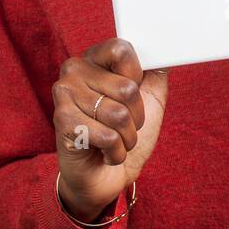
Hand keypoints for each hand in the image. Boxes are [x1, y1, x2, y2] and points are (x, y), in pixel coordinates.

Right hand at [52, 38, 168, 222]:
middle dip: (135, 118)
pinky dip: (115, 152)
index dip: (136, 77)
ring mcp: (65, 94)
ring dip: (126, 138)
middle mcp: (75, 70)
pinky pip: (108, 136)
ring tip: (114, 141)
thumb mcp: (149, 100)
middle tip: (122, 126)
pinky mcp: (63, 121)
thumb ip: (156, 73)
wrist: (103, 178)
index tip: (130, 95)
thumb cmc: (124, 135)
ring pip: (119, 115)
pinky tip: (103, 152)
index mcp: (95, 58)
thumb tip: (166, 53)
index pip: (121, 49)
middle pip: (127, 88)